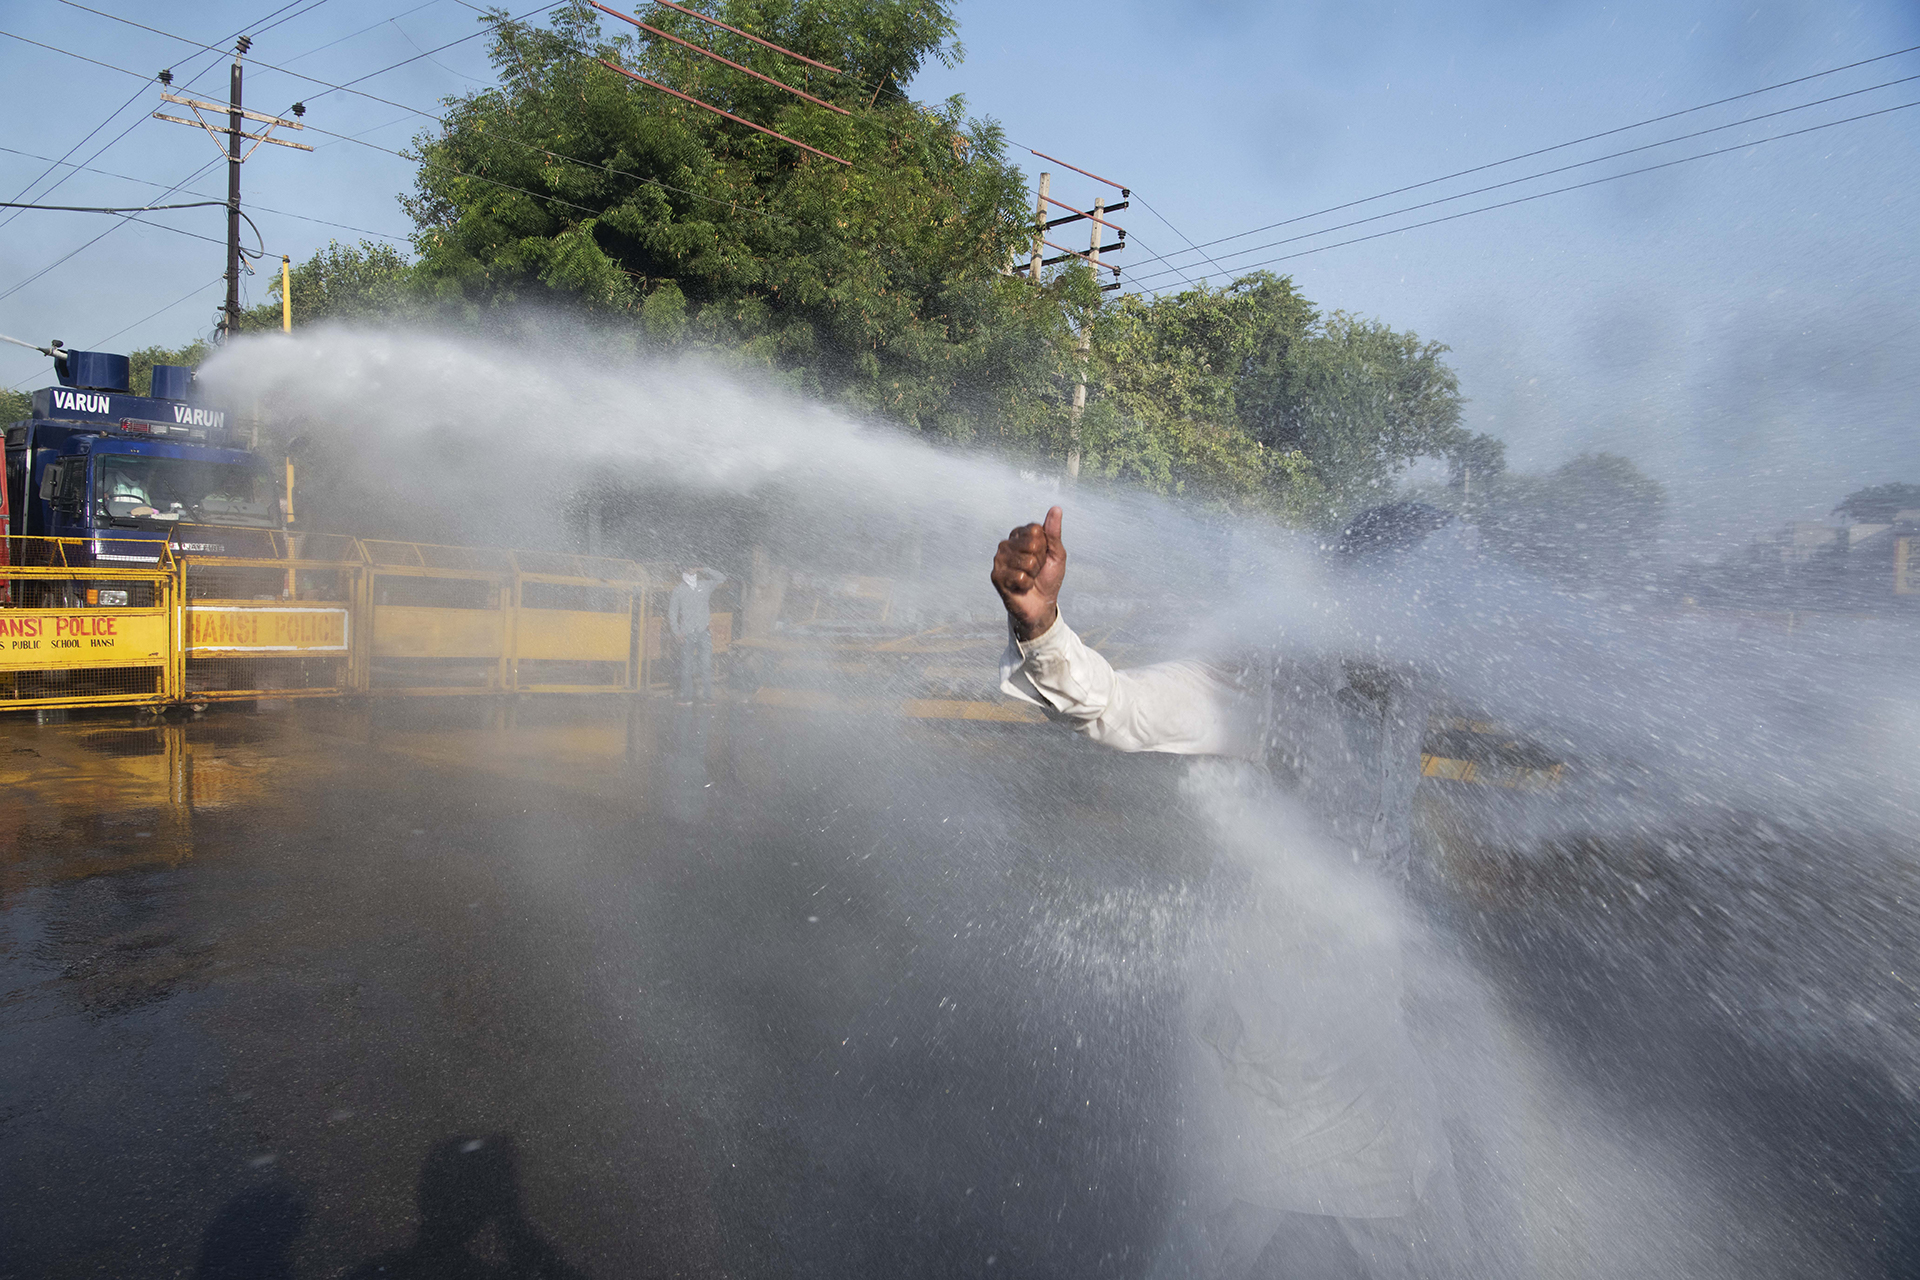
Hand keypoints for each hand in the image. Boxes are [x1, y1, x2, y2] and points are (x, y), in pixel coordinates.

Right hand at [992, 506, 1065, 640]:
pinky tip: (1021, 587)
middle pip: (1032, 544)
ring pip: (1027, 562)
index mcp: (1021, 535)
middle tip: (1036, 569)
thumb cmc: (1048, 578)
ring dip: (1033, 575)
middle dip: (1040, 561)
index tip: (1043, 557)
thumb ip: (1054, 532)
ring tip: (1029, 578)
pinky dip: (1026, 585)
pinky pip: (1019, 577)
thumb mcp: (1057, 554)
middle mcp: (1007, 544)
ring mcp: (999, 559)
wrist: (1041, 604)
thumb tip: (1056, 508)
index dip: (1045, 547)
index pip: (1036, 530)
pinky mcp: (996, 575)